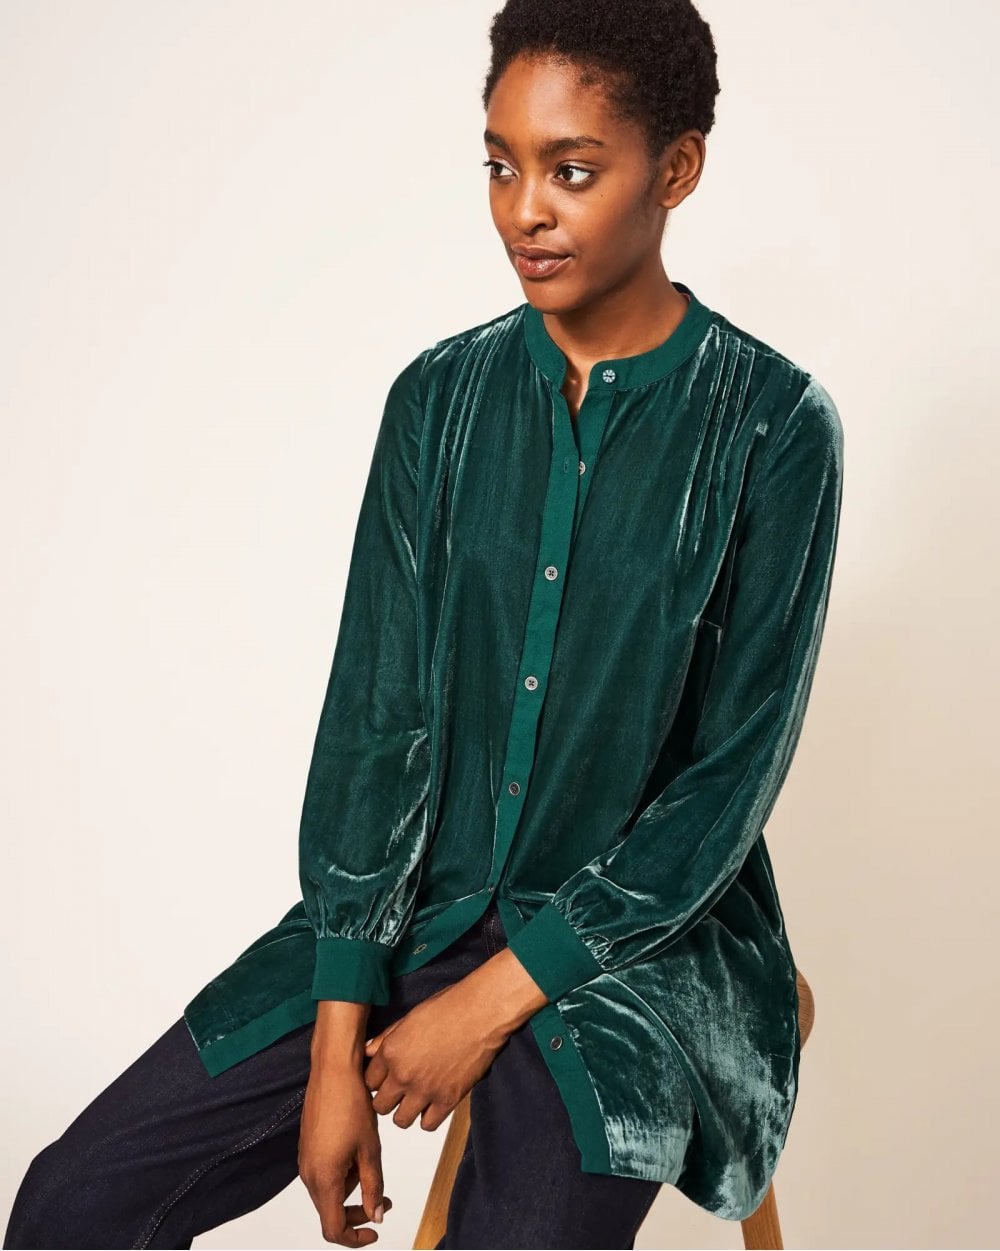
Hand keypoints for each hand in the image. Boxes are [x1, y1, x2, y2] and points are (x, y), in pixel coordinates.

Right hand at [298, 1059, 394, 1246]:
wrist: (333, 1071)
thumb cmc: (351, 1104)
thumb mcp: (370, 1150)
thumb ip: (373, 1187)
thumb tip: (376, 1215)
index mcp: (323, 1179)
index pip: (334, 1229)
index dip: (355, 1238)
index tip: (375, 1231)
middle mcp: (308, 1174)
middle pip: (329, 1212)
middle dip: (357, 1213)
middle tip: (383, 1201)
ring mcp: (305, 1159)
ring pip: (327, 1192)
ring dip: (350, 1191)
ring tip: (372, 1168)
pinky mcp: (307, 1146)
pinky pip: (322, 1174)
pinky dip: (341, 1175)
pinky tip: (357, 1154)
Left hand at [362, 948, 547, 1131]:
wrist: (481, 1013)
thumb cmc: (449, 1007)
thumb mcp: (410, 1017)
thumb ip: (387, 1038)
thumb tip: (369, 1050)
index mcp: (391, 1051)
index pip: (369, 1081)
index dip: (377, 1080)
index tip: (385, 1079)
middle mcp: (403, 1074)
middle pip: (380, 1105)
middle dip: (387, 1099)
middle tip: (398, 1091)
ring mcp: (425, 1090)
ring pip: (400, 1120)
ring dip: (405, 1111)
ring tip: (415, 1099)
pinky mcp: (448, 1100)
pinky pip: (428, 1125)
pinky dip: (428, 1118)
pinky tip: (433, 1104)